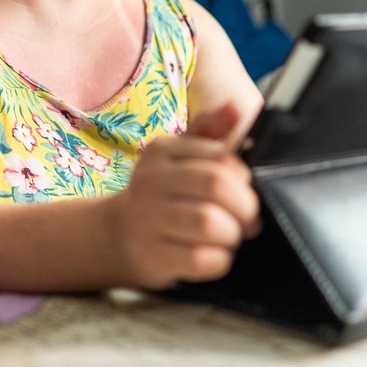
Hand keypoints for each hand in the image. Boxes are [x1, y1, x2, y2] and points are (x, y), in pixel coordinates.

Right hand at [108, 102, 259, 289]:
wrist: (117, 233)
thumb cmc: (163, 191)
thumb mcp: (181, 155)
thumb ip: (211, 130)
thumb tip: (235, 107)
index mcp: (163, 151)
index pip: (220, 157)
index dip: (245, 178)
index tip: (246, 191)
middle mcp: (151, 181)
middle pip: (216, 187)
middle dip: (245, 206)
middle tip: (248, 219)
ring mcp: (148, 219)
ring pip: (209, 223)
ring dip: (232, 234)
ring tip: (230, 236)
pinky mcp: (152, 256)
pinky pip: (200, 259)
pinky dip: (219, 260)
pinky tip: (215, 255)